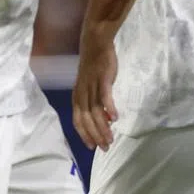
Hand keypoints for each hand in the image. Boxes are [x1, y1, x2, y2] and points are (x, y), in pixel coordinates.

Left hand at [72, 30, 119, 150]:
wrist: (95, 45)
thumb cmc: (94, 68)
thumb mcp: (92, 88)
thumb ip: (97, 103)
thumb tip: (107, 120)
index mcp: (77, 97)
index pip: (77, 120)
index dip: (84, 134)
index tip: (92, 147)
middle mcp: (82, 93)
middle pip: (86, 119)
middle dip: (94, 135)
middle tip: (105, 148)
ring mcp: (91, 86)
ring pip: (95, 111)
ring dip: (103, 126)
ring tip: (110, 139)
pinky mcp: (102, 79)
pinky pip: (105, 95)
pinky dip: (109, 107)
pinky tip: (116, 118)